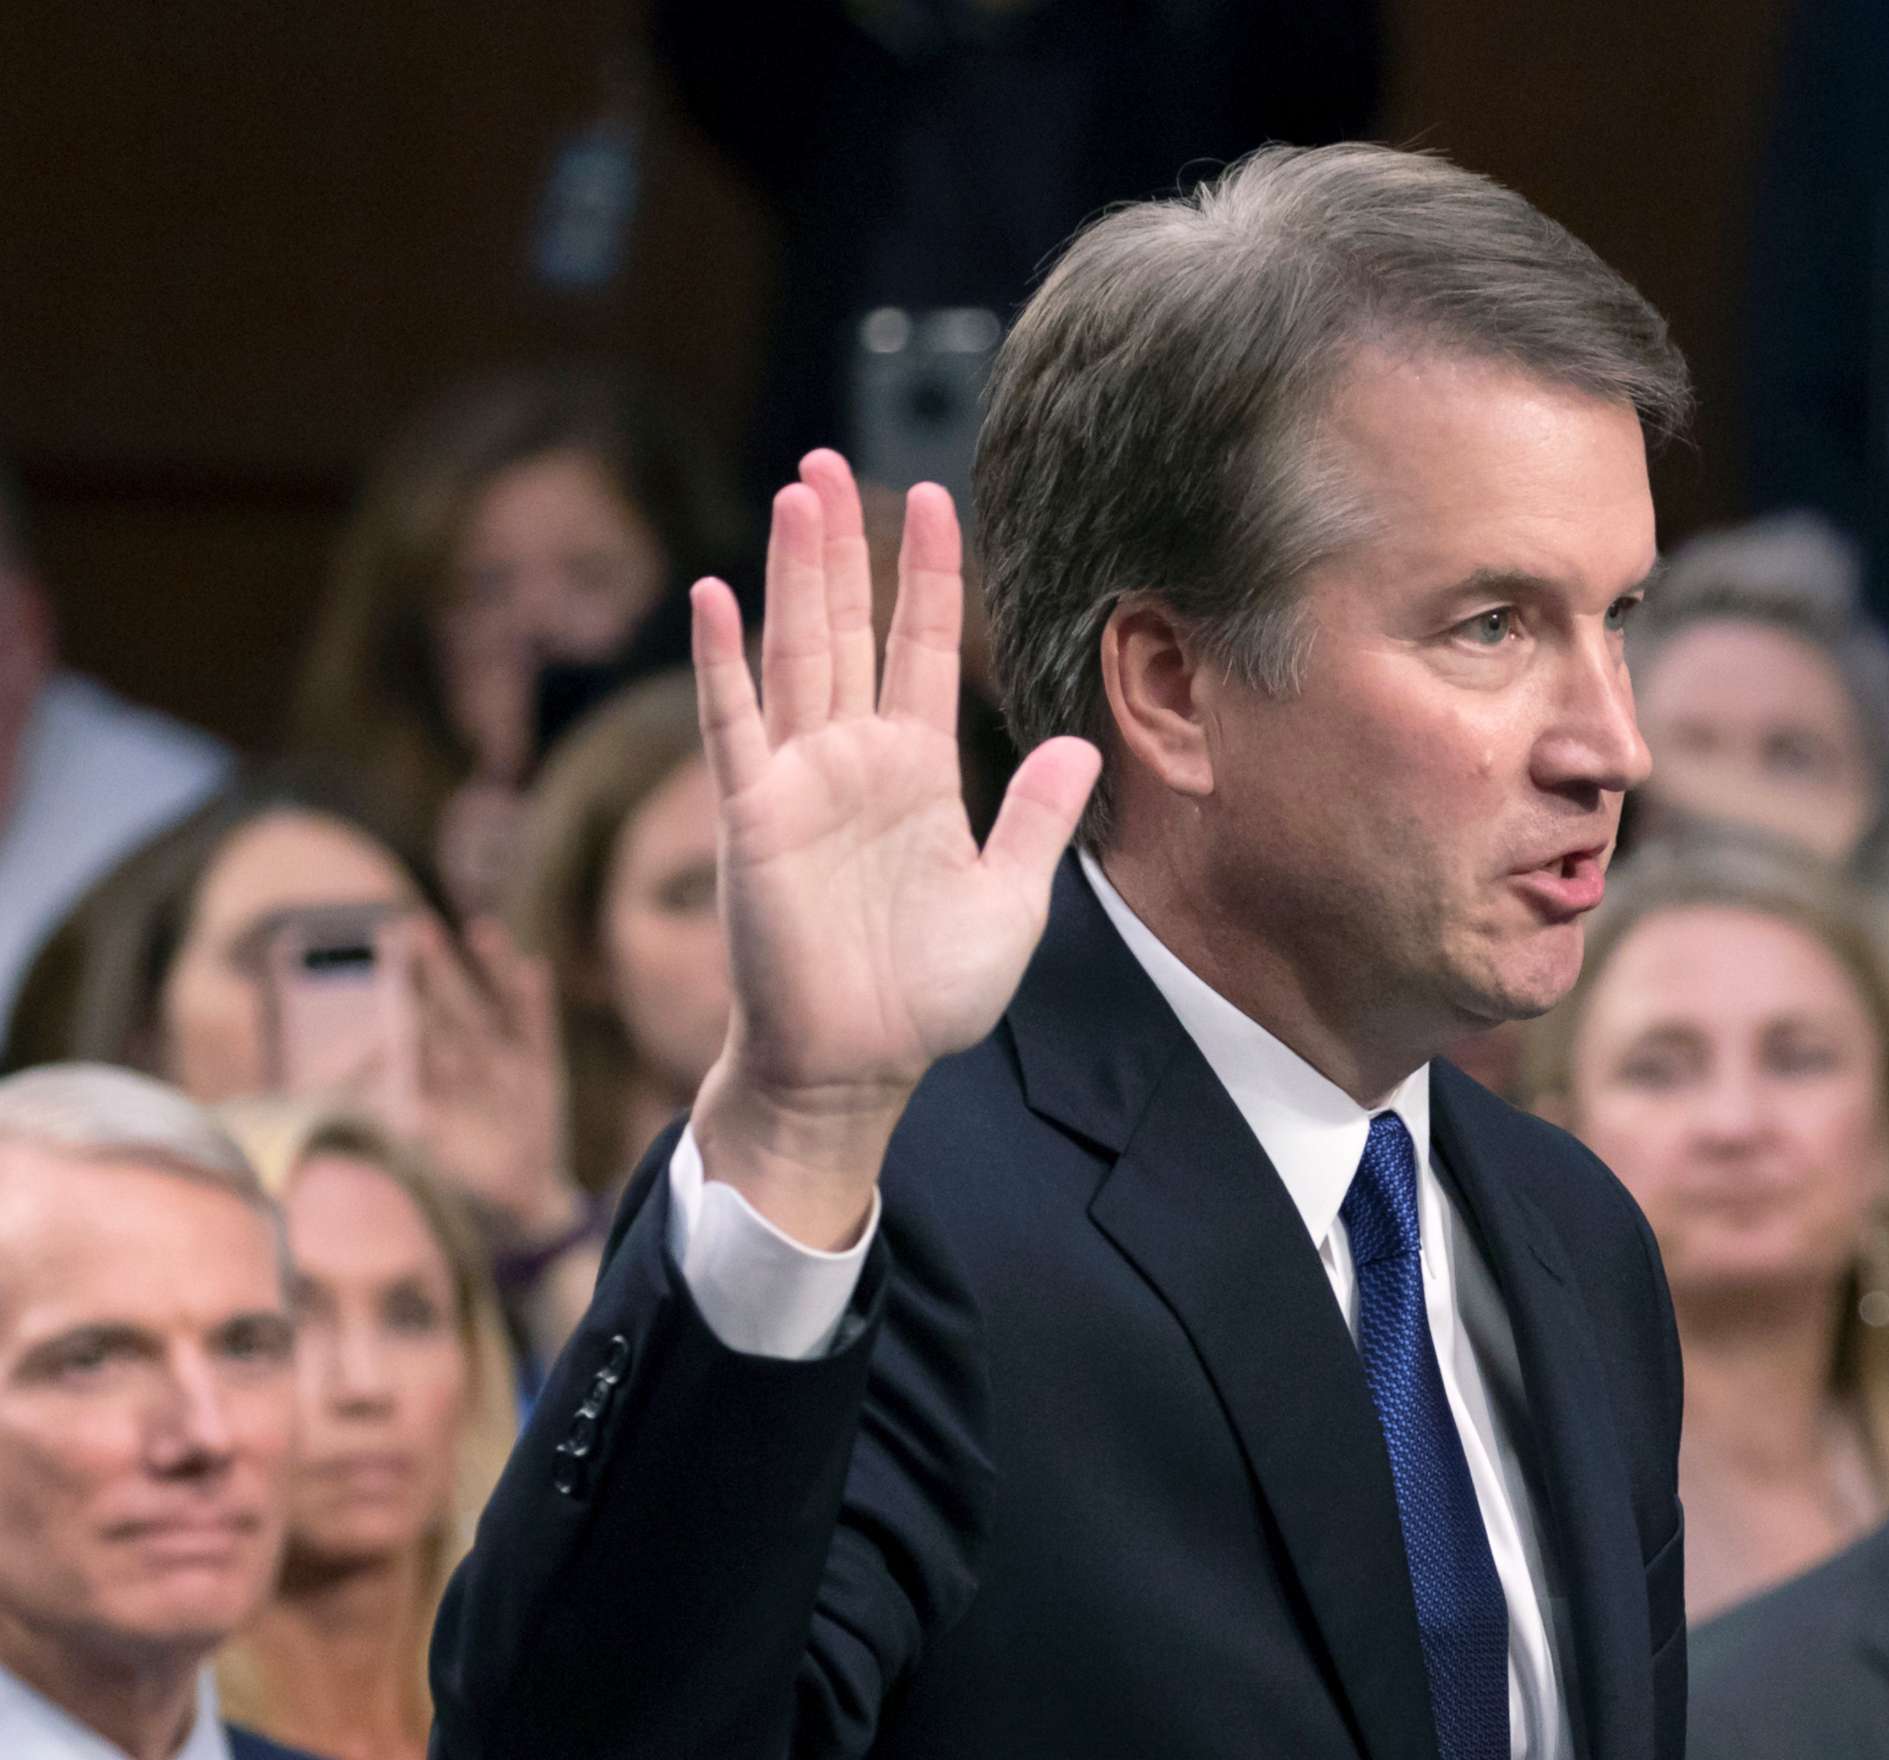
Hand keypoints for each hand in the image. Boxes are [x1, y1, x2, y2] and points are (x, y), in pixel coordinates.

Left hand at [411, 915, 582, 1248]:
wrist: (517, 1204)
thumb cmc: (461, 1180)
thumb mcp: (414, 1149)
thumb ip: (381, 1117)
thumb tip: (327, 1095)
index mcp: (434, 1077)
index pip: (413, 1023)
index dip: (399, 987)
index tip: (383, 948)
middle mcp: (469, 1062)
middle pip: (449, 1006)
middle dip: (432, 968)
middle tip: (411, 926)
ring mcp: (507, 1065)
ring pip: (494, 1010)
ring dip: (489, 969)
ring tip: (481, 930)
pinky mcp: (543, 1074)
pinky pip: (537, 1032)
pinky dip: (533, 1003)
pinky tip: (530, 969)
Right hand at [687, 452, 1098, 1246]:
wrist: (859, 1066)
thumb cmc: (927, 996)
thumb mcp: (1011, 903)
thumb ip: (1037, 820)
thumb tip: (1073, 744)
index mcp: (918, 770)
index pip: (923, 648)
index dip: (928, 576)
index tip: (930, 497)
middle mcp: (855, 760)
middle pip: (848, 628)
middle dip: (843, 546)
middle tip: (835, 463)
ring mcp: (799, 782)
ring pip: (795, 653)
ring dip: (792, 574)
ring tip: (796, 493)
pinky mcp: (752, 816)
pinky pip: (733, 724)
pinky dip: (721, 661)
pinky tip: (713, 595)